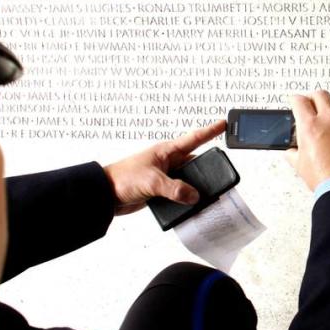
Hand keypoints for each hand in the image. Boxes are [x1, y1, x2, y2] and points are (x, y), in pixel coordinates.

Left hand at [103, 121, 225, 214]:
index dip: (210, 130)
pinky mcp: (162, 190)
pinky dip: (186, 199)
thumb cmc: (123, 179)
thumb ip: (175, 189)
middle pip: (196, 162)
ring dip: (196, 187)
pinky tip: (191, 205)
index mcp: (166, 151)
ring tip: (208, 194)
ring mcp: (166, 176)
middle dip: (208, 167)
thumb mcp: (152, 182)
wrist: (105, 194)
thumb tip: (194, 196)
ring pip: (189, 180)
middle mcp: (168, 162)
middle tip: (222, 171)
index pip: (194, 138)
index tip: (224, 124)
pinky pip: (180, 193)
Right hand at [285, 91, 329, 190]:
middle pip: (320, 95)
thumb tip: (291, 151)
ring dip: (327, 107)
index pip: (300, 101)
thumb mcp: (299, 164)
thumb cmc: (323, 177)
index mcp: (310, 126)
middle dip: (311, 97)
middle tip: (308, 104)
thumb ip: (292, 152)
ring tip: (322, 117)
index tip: (293, 101)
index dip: (294, 99)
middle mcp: (328, 121)